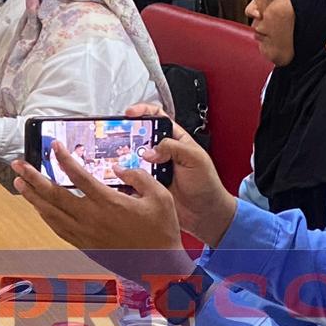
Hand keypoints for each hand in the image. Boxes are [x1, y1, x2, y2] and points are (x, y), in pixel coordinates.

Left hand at [11, 140, 195, 286]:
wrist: (160, 267)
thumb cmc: (162, 232)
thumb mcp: (160, 197)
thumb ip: (138, 176)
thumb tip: (118, 168)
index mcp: (109, 203)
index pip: (79, 176)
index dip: (64, 159)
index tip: (54, 146)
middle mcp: (92, 218)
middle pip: (54, 195)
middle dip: (33, 177)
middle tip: (19, 165)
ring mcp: (86, 234)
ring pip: (51, 213)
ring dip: (33, 196)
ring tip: (19, 182)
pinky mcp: (85, 246)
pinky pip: (58, 229)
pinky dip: (45, 216)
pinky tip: (38, 207)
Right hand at [126, 103, 237, 246]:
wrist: (205, 214)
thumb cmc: (207, 184)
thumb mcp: (196, 159)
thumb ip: (174, 147)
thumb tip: (150, 151)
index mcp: (175, 139)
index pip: (156, 116)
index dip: (142, 111)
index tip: (130, 113)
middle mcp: (161, 151)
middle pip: (138, 135)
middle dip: (126, 134)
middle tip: (118, 137)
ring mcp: (152, 167)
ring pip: (131, 155)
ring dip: (124, 156)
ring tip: (118, 157)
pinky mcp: (146, 182)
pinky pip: (131, 174)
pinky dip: (124, 174)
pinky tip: (122, 174)